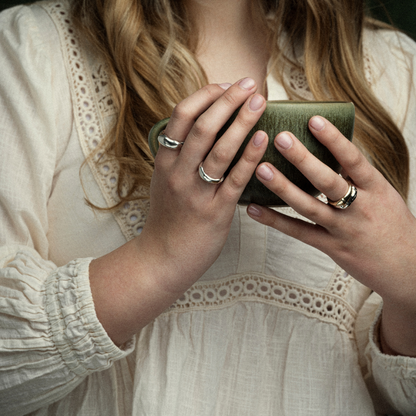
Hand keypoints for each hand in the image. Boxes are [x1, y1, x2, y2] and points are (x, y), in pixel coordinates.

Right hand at [139, 79, 267, 295]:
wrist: (163, 257)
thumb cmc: (169, 217)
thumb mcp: (165, 180)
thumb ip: (180, 155)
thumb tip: (206, 126)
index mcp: (164, 160)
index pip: (182, 116)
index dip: (206, 95)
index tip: (226, 85)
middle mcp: (177, 172)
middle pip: (203, 126)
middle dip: (228, 100)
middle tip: (250, 84)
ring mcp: (196, 192)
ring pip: (220, 149)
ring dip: (242, 121)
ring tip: (261, 102)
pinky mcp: (215, 211)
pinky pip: (235, 179)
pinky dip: (250, 157)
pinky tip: (264, 138)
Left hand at [246, 116, 415, 354]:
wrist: (407, 268)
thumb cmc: (393, 225)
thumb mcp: (383, 195)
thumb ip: (358, 176)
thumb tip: (330, 148)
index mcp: (377, 189)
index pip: (354, 160)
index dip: (334, 140)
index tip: (314, 120)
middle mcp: (360, 208)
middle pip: (328, 182)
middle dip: (303, 159)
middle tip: (281, 138)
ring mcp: (343, 229)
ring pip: (309, 207)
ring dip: (283, 188)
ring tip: (260, 169)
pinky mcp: (331, 247)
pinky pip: (300, 233)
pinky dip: (276, 221)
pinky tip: (254, 209)